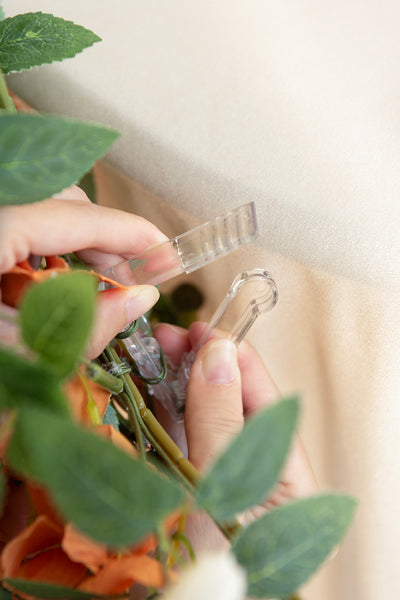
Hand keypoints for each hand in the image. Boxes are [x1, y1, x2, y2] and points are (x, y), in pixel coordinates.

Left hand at [0, 187, 166, 356]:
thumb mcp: (23, 349)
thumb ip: (86, 325)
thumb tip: (140, 299)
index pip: (82, 217)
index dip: (132, 234)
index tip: (166, 254)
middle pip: (66, 207)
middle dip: (110, 243)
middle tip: (139, 279)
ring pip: (47, 214)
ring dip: (83, 247)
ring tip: (106, 286)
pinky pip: (26, 228)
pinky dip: (52, 252)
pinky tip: (63, 284)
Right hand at [154, 322, 317, 549]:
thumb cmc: (226, 565)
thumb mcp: (227, 487)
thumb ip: (223, 420)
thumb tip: (218, 353)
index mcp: (283, 464)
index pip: (258, 391)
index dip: (230, 353)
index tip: (200, 328)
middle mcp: (253, 464)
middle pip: (227, 397)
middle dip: (197, 361)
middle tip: (165, 338)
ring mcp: (217, 473)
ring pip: (198, 414)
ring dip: (173, 381)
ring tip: (148, 354)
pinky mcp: (186, 484)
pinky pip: (175, 439)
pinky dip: (158, 410)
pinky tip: (143, 390)